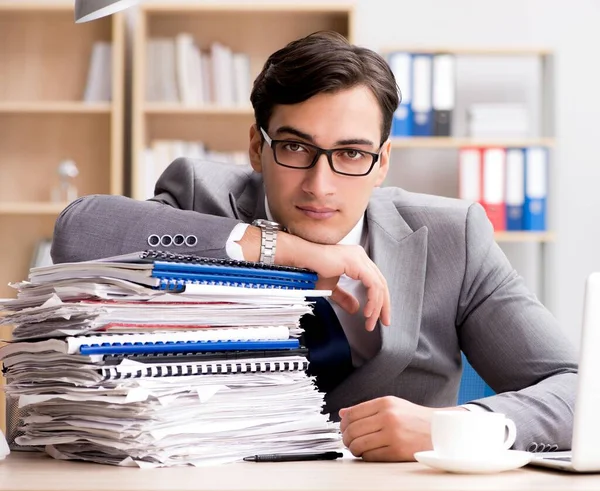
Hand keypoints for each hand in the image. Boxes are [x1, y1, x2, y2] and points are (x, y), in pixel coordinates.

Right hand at [298, 242, 390, 331]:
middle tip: (383, 321)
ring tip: (370, 320)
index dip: (379, 300)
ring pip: (378, 285)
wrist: (302, 262)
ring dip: (377, 306)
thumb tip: (356, 308)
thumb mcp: (331, 288)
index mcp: (356, 259)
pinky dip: (372, 300)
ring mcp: (359, 258)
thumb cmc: (311, 269)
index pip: (375, 280)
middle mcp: (360, 256)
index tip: (378, 315)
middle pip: (381, 283)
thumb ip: (345, 298)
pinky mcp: (357, 263)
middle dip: (383, 305)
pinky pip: (373, 284)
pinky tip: (368, 311)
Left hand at [339, 397, 466, 461]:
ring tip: (357, 448)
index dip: (344, 424)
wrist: (440, 431)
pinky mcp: (397, 451)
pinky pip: (370, 456)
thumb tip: (342, 413)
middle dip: (346, 438)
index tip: (344, 428)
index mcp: (385, 403)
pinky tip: (369, 454)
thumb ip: (367, 408)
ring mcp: (392, 434)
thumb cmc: (415, 418)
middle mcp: (388, 417)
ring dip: (353, 449)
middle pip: (352, 430)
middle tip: (349, 441)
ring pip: (358, 444)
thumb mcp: (392, 405)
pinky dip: (365, 457)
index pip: (352, 413)